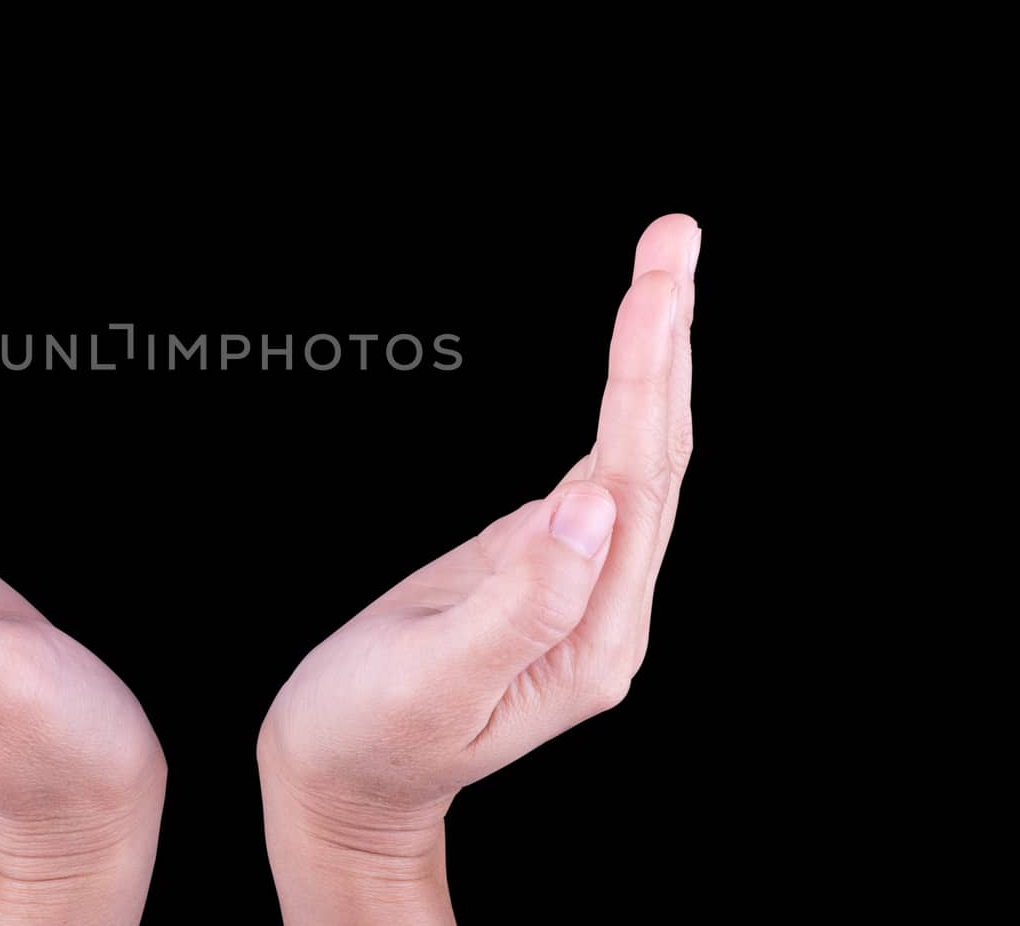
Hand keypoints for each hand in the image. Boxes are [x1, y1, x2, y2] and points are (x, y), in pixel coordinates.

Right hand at [256, 214, 698, 924]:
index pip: (635, 479)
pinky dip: (620, 400)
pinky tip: (634, 357)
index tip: (653, 286)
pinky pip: (600, 470)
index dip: (643, 376)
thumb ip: (522, 598)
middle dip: (666, 339)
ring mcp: (580, 586)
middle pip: (656, 455)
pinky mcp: (544, 568)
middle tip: (674, 238)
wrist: (344, 780)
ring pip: (636, 456)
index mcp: (591, 633)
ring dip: (654, 360)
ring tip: (664, 268)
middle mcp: (605, 606)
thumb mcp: (437, 679)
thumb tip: (589, 501)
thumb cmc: (370, 736)